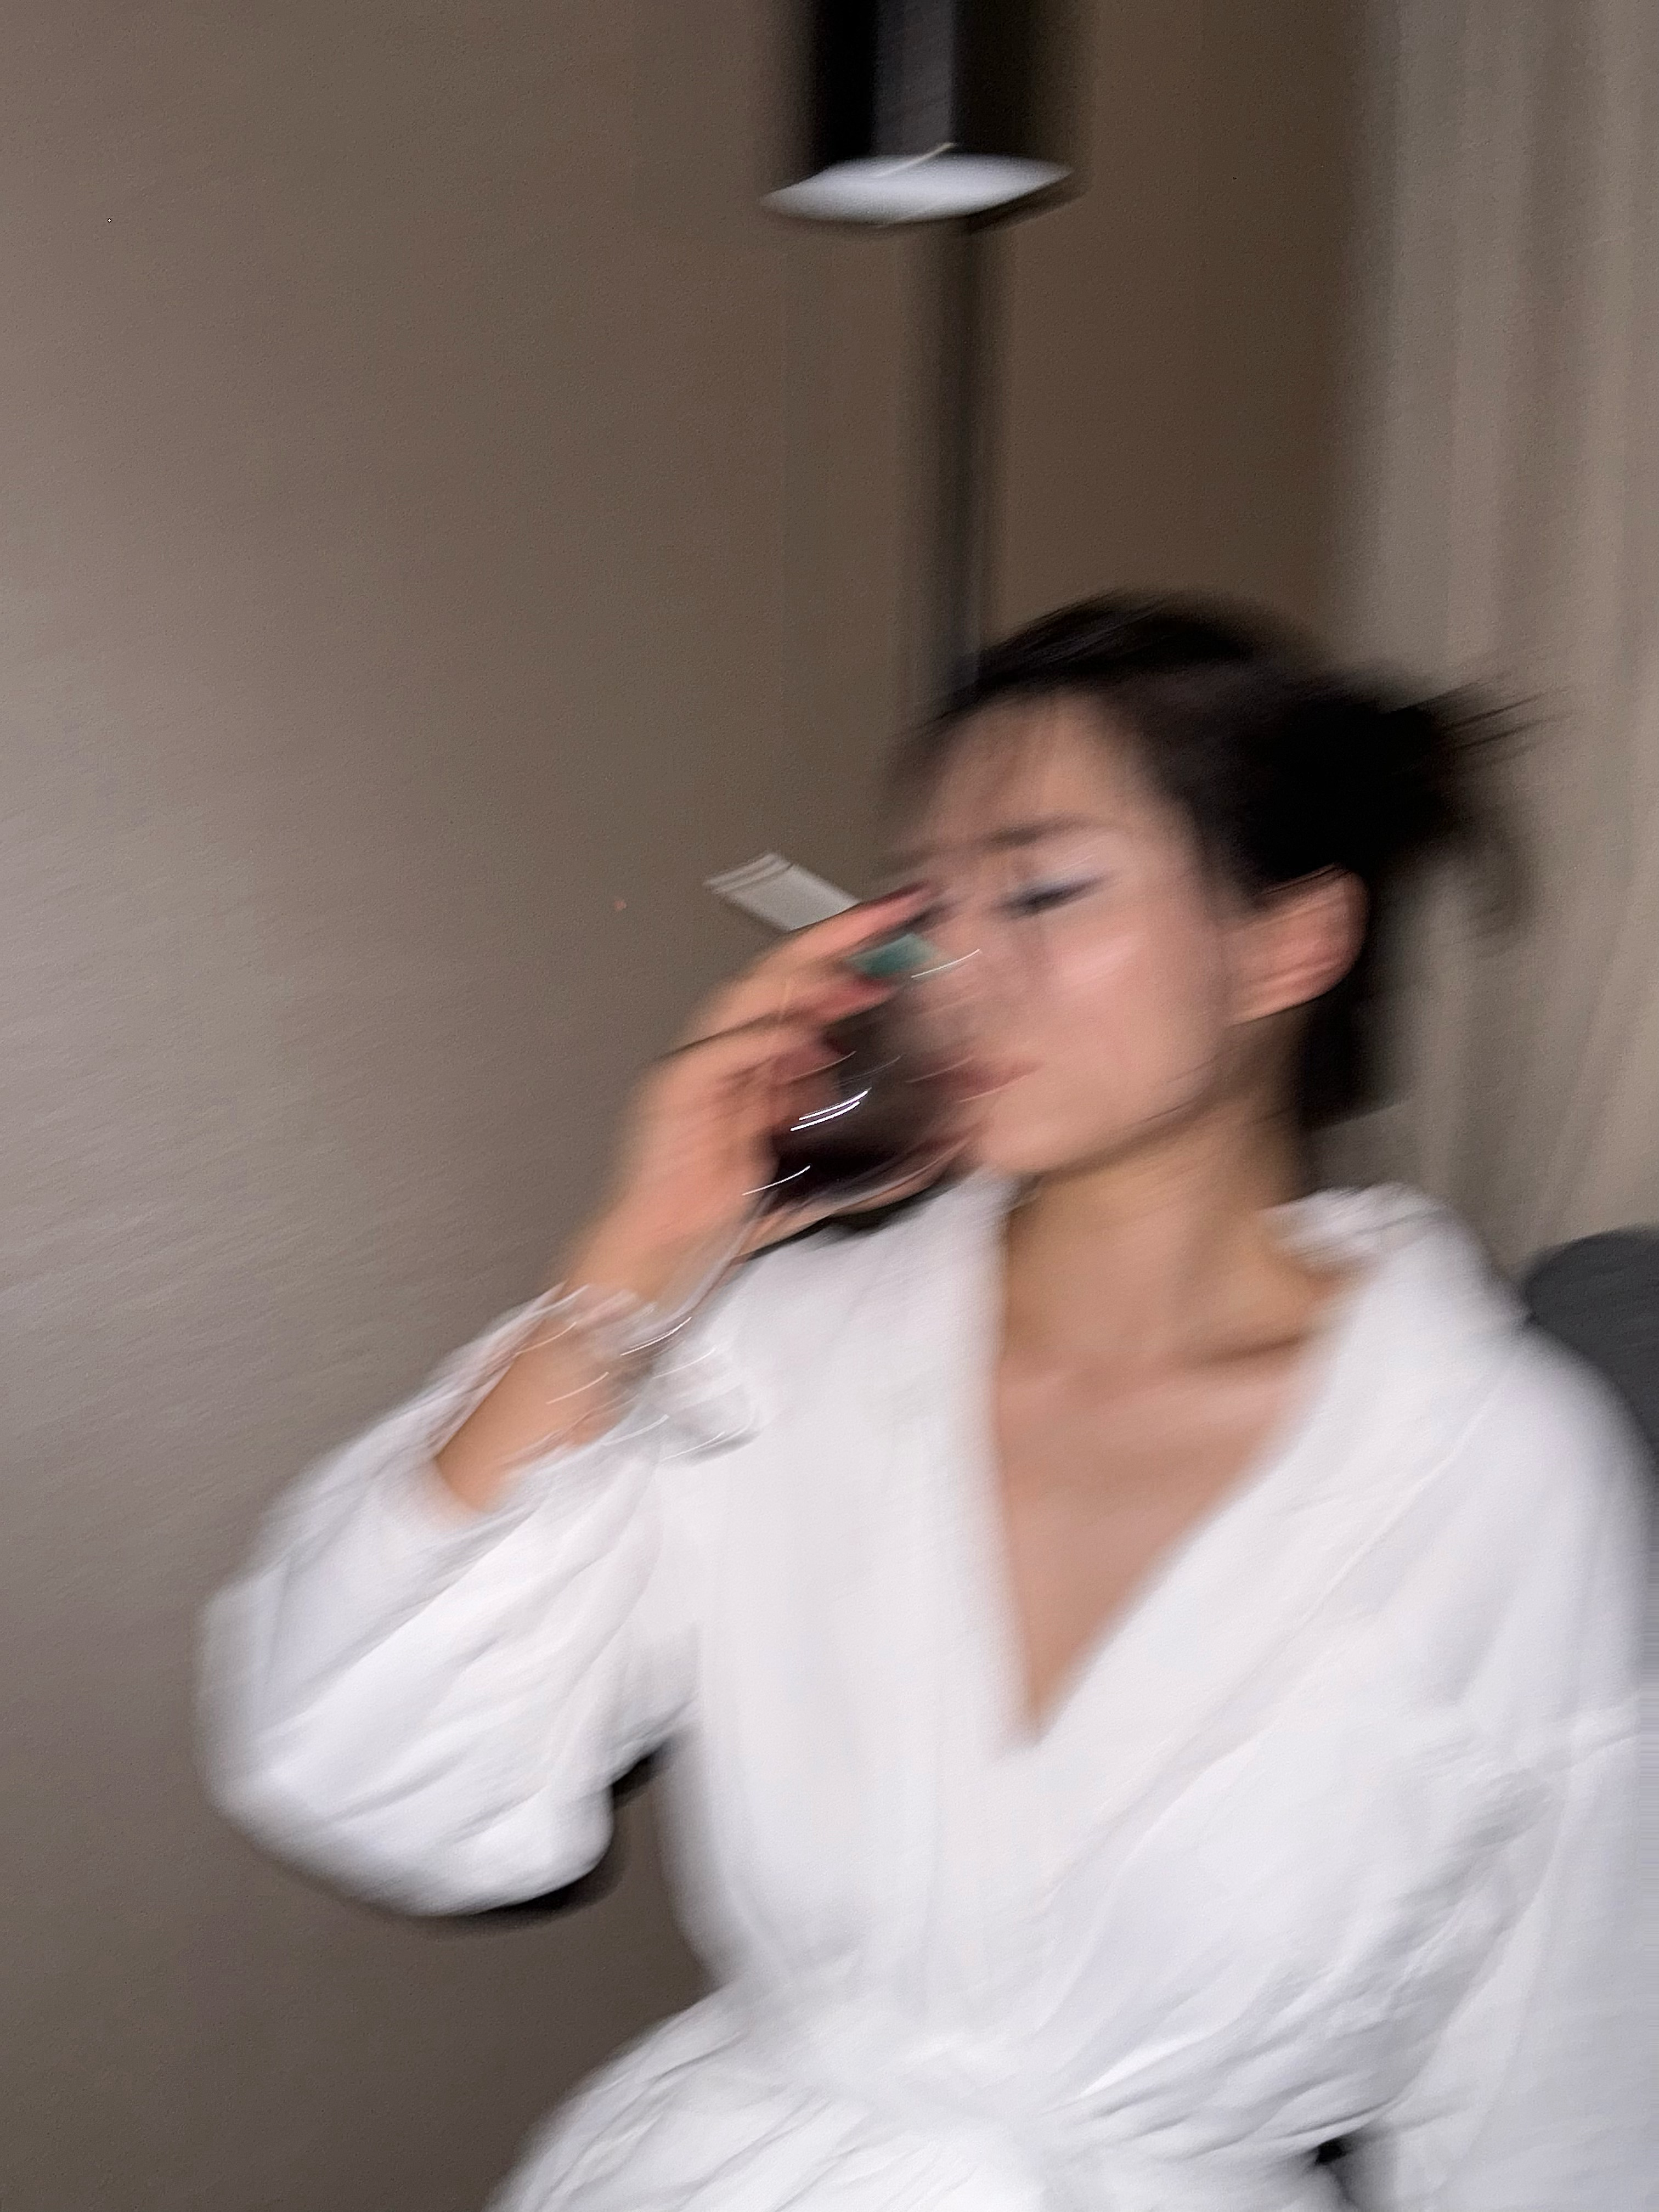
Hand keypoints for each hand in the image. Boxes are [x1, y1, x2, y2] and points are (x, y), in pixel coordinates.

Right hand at [562, 885, 937, 1309]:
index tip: (908, 920)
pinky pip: (718, 1051)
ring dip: (807, 984)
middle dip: (838, 938)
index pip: (810, 985)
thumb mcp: (821, 1176)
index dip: (855, 948)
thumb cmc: (727, 1215)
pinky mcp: (672, 1090)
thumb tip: (948, 1142)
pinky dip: (763, 1042)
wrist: (664, 1256)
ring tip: (864, 982)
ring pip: (749, 997)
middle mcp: (730, 1049)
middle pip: (782, 972)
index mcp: (763, 1059)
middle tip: (894, 916)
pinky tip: (808, 1044)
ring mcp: (698, 1064)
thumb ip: (878, 1158)